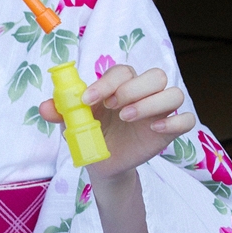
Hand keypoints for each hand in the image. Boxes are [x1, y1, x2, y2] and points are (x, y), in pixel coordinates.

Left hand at [39, 64, 193, 179]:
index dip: (107, 81)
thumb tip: (44, 107)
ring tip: (127, 117)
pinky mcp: (169, 131)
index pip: (123, 71)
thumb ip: (60, 111)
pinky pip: (187, 120)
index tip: (87, 99)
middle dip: (134, 88)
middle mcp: (144, 93)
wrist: (100, 161)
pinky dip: (175, 122)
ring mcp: (159, 112)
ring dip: (152, 102)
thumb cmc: (89, 133)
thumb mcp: (72, 122)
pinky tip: (154, 130)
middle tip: (113, 106)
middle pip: (156, 75)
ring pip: (174, 94)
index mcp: (121, 85)